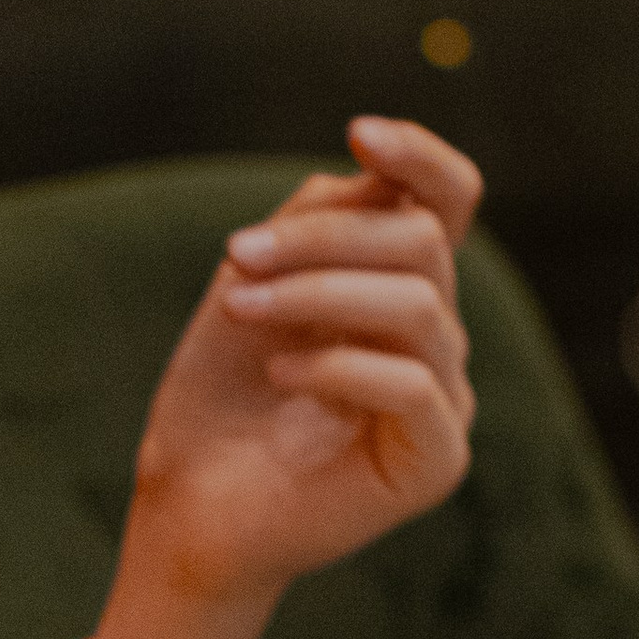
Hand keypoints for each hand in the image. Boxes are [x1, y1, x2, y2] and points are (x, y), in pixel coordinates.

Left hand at [84, 117, 479, 638]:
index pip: (448, 201)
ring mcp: (444, 401)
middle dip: (322, 239)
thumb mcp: (252, 284)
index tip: (359, 132)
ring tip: (240, 311)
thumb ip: (313, 224)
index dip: (421, 156)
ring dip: (316, 294)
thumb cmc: (218, 399)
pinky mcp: (436, 461)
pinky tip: (280, 373)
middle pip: (420, 244)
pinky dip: (338, 366)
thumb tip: (369, 176)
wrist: (190, 506)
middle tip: (236, 255)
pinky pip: (414, 386)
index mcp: (399, 287)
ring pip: (420, 308)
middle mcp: (436, 339)